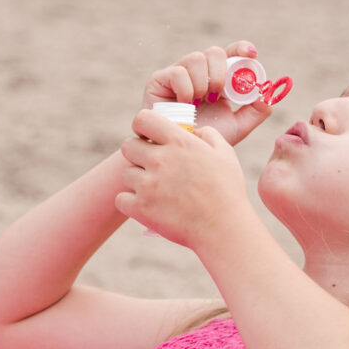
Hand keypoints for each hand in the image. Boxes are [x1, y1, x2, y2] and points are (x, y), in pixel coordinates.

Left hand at [115, 106, 254, 249]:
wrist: (224, 229)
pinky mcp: (141, 208)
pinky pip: (121, 199)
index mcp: (180, 142)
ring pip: (126, 174)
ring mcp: (148, 184)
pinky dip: (130, 203)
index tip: (148, 137)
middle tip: (153, 167)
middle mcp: (160, 159)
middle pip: (128, 146)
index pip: (142, 119)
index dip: (142, 127)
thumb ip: (207, 134)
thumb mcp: (225, 154)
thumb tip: (191, 131)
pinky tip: (148, 205)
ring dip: (137, 180)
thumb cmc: (227, 191)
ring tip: (157, 190)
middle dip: (138, 154)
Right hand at [143, 40, 273, 145]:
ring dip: (204, 83)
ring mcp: (178, 74)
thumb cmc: (205, 139)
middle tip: (219, 94)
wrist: (180, 155)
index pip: (230, 53)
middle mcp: (198, 72)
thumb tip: (268, 93)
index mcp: (217, 78)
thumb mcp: (238, 126)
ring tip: (200, 103)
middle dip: (221, 73)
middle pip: (214, 52)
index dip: (240, 48)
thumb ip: (257, 110)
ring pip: (196, 58)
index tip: (251, 54)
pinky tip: (185, 105)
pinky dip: (186, 89)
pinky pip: (178, 72)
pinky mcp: (159, 80)